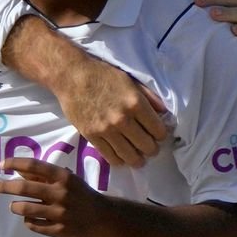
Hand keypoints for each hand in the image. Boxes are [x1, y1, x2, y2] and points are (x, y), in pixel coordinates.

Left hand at [0, 156, 112, 236]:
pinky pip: (34, 225)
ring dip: (15, 207)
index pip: (34, 166)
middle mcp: (61, 193)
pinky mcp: (59, 230)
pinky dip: (28, 221)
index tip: (2, 164)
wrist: (103, 217)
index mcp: (63, 177)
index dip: (15, 163)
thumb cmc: (80, 194)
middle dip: (6, 186)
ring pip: (25, 209)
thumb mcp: (66, 180)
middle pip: (24, 188)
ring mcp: (60, 213)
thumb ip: (44, 176)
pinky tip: (29, 218)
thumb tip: (19, 171)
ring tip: (14, 206)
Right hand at [51, 58, 168, 168]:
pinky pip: (110, 157)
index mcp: (136, 103)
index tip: (157, 134)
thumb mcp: (130, 80)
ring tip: (138, 158)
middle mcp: (123, 119)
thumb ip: (149, 97)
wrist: (72, 77)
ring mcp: (107, 130)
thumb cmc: (102, 75)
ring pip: (130, 156)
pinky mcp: (92, 137)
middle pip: (147, 146)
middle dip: (151, 148)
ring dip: (138, 160)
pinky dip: (119, 160)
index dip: (161, 134)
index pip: (158, 130)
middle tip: (149, 147)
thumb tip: (164, 112)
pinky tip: (122, 157)